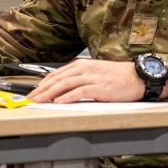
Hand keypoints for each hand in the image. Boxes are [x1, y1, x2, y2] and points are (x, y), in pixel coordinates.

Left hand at [27, 59, 143, 103]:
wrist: (137, 76)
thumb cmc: (117, 76)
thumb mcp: (94, 73)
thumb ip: (78, 78)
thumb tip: (61, 87)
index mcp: (81, 65)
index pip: (56, 73)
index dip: (42, 83)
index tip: (33, 92)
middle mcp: (84, 69)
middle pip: (58, 78)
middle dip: (41, 89)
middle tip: (30, 98)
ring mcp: (91, 77)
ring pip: (65, 84)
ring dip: (49, 93)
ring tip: (39, 100)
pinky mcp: (99, 87)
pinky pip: (80, 92)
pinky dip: (67, 97)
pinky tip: (58, 102)